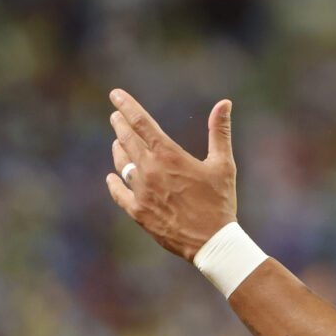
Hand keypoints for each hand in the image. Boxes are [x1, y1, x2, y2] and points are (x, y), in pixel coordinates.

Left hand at [105, 88, 236, 260]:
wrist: (212, 242)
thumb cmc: (220, 202)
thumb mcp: (223, 164)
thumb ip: (219, 132)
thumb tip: (224, 103)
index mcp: (169, 155)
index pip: (140, 122)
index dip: (126, 105)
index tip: (115, 94)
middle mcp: (150, 171)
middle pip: (127, 140)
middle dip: (120, 124)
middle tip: (115, 115)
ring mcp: (141, 192)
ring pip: (122, 164)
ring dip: (118, 150)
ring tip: (117, 142)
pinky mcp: (138, 212)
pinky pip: (119, 193)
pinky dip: (114, 183)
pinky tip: (111, 177)